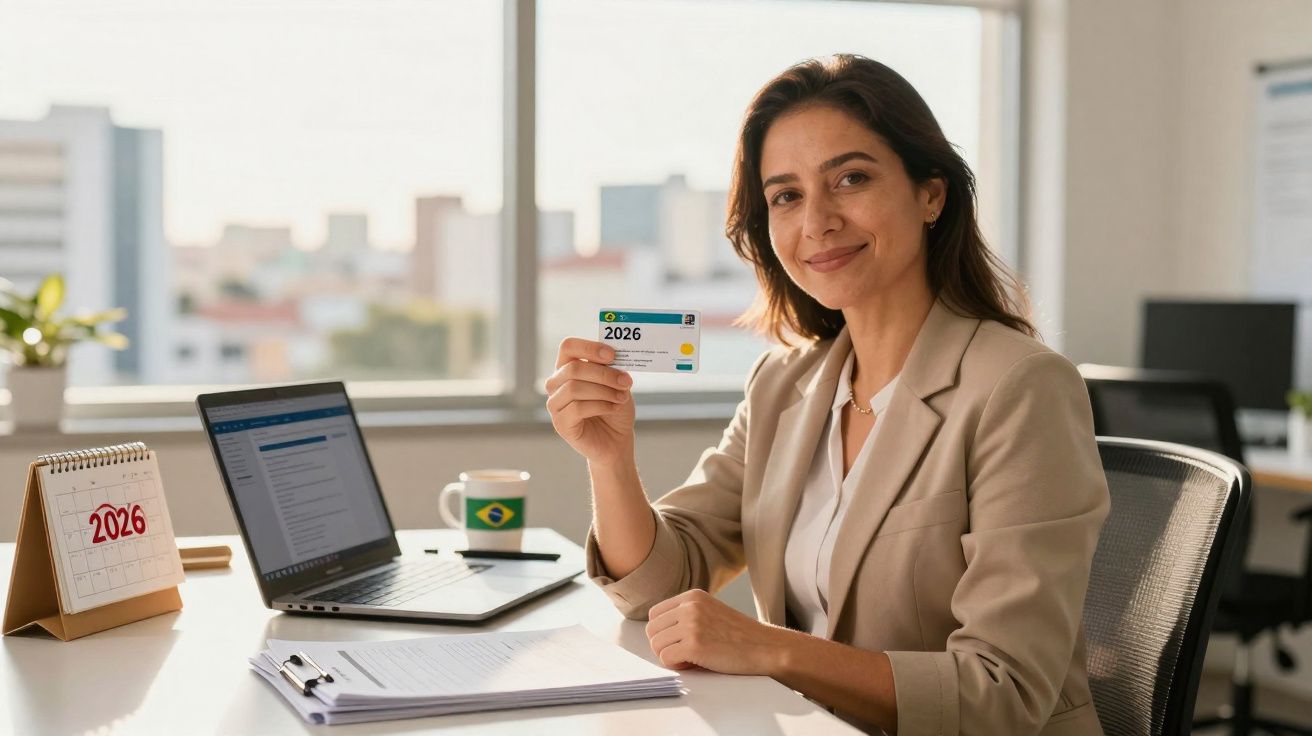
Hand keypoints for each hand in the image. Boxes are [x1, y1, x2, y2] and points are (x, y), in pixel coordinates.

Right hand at [545, 337, 635, 465]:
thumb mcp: (616, 383)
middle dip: (604, 374)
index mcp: (567, 367)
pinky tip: (614, 408)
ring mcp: (555, 404)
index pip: (568, 346)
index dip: (589, 347)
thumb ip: (610, 368)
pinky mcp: (560, 423)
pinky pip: (577, 408)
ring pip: (574, 388)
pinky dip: (601, 406)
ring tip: (622, 397)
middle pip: (574, 368)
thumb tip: (612, 355)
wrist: (616, 440)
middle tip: (626, 381)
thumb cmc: (614, 408)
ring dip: (604, 391)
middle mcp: (556, 384)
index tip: (612, 355)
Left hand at [645, 589, 788, 675]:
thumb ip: (686, 615)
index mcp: (693, 596)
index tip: (681, 641)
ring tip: (693, 658)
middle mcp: (690, 606)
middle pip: (652, 630)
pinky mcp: (695, 644)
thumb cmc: (739, 636)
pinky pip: (666, 658)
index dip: (664, 632)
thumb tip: (657, 631)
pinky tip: (696, 663)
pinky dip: (677, 666)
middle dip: (664, 645)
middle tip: (685, 653)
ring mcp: (692, 624)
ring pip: (656, 645)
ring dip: (671, 656)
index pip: (655, 614)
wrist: (766, 648)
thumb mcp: (711, 612)